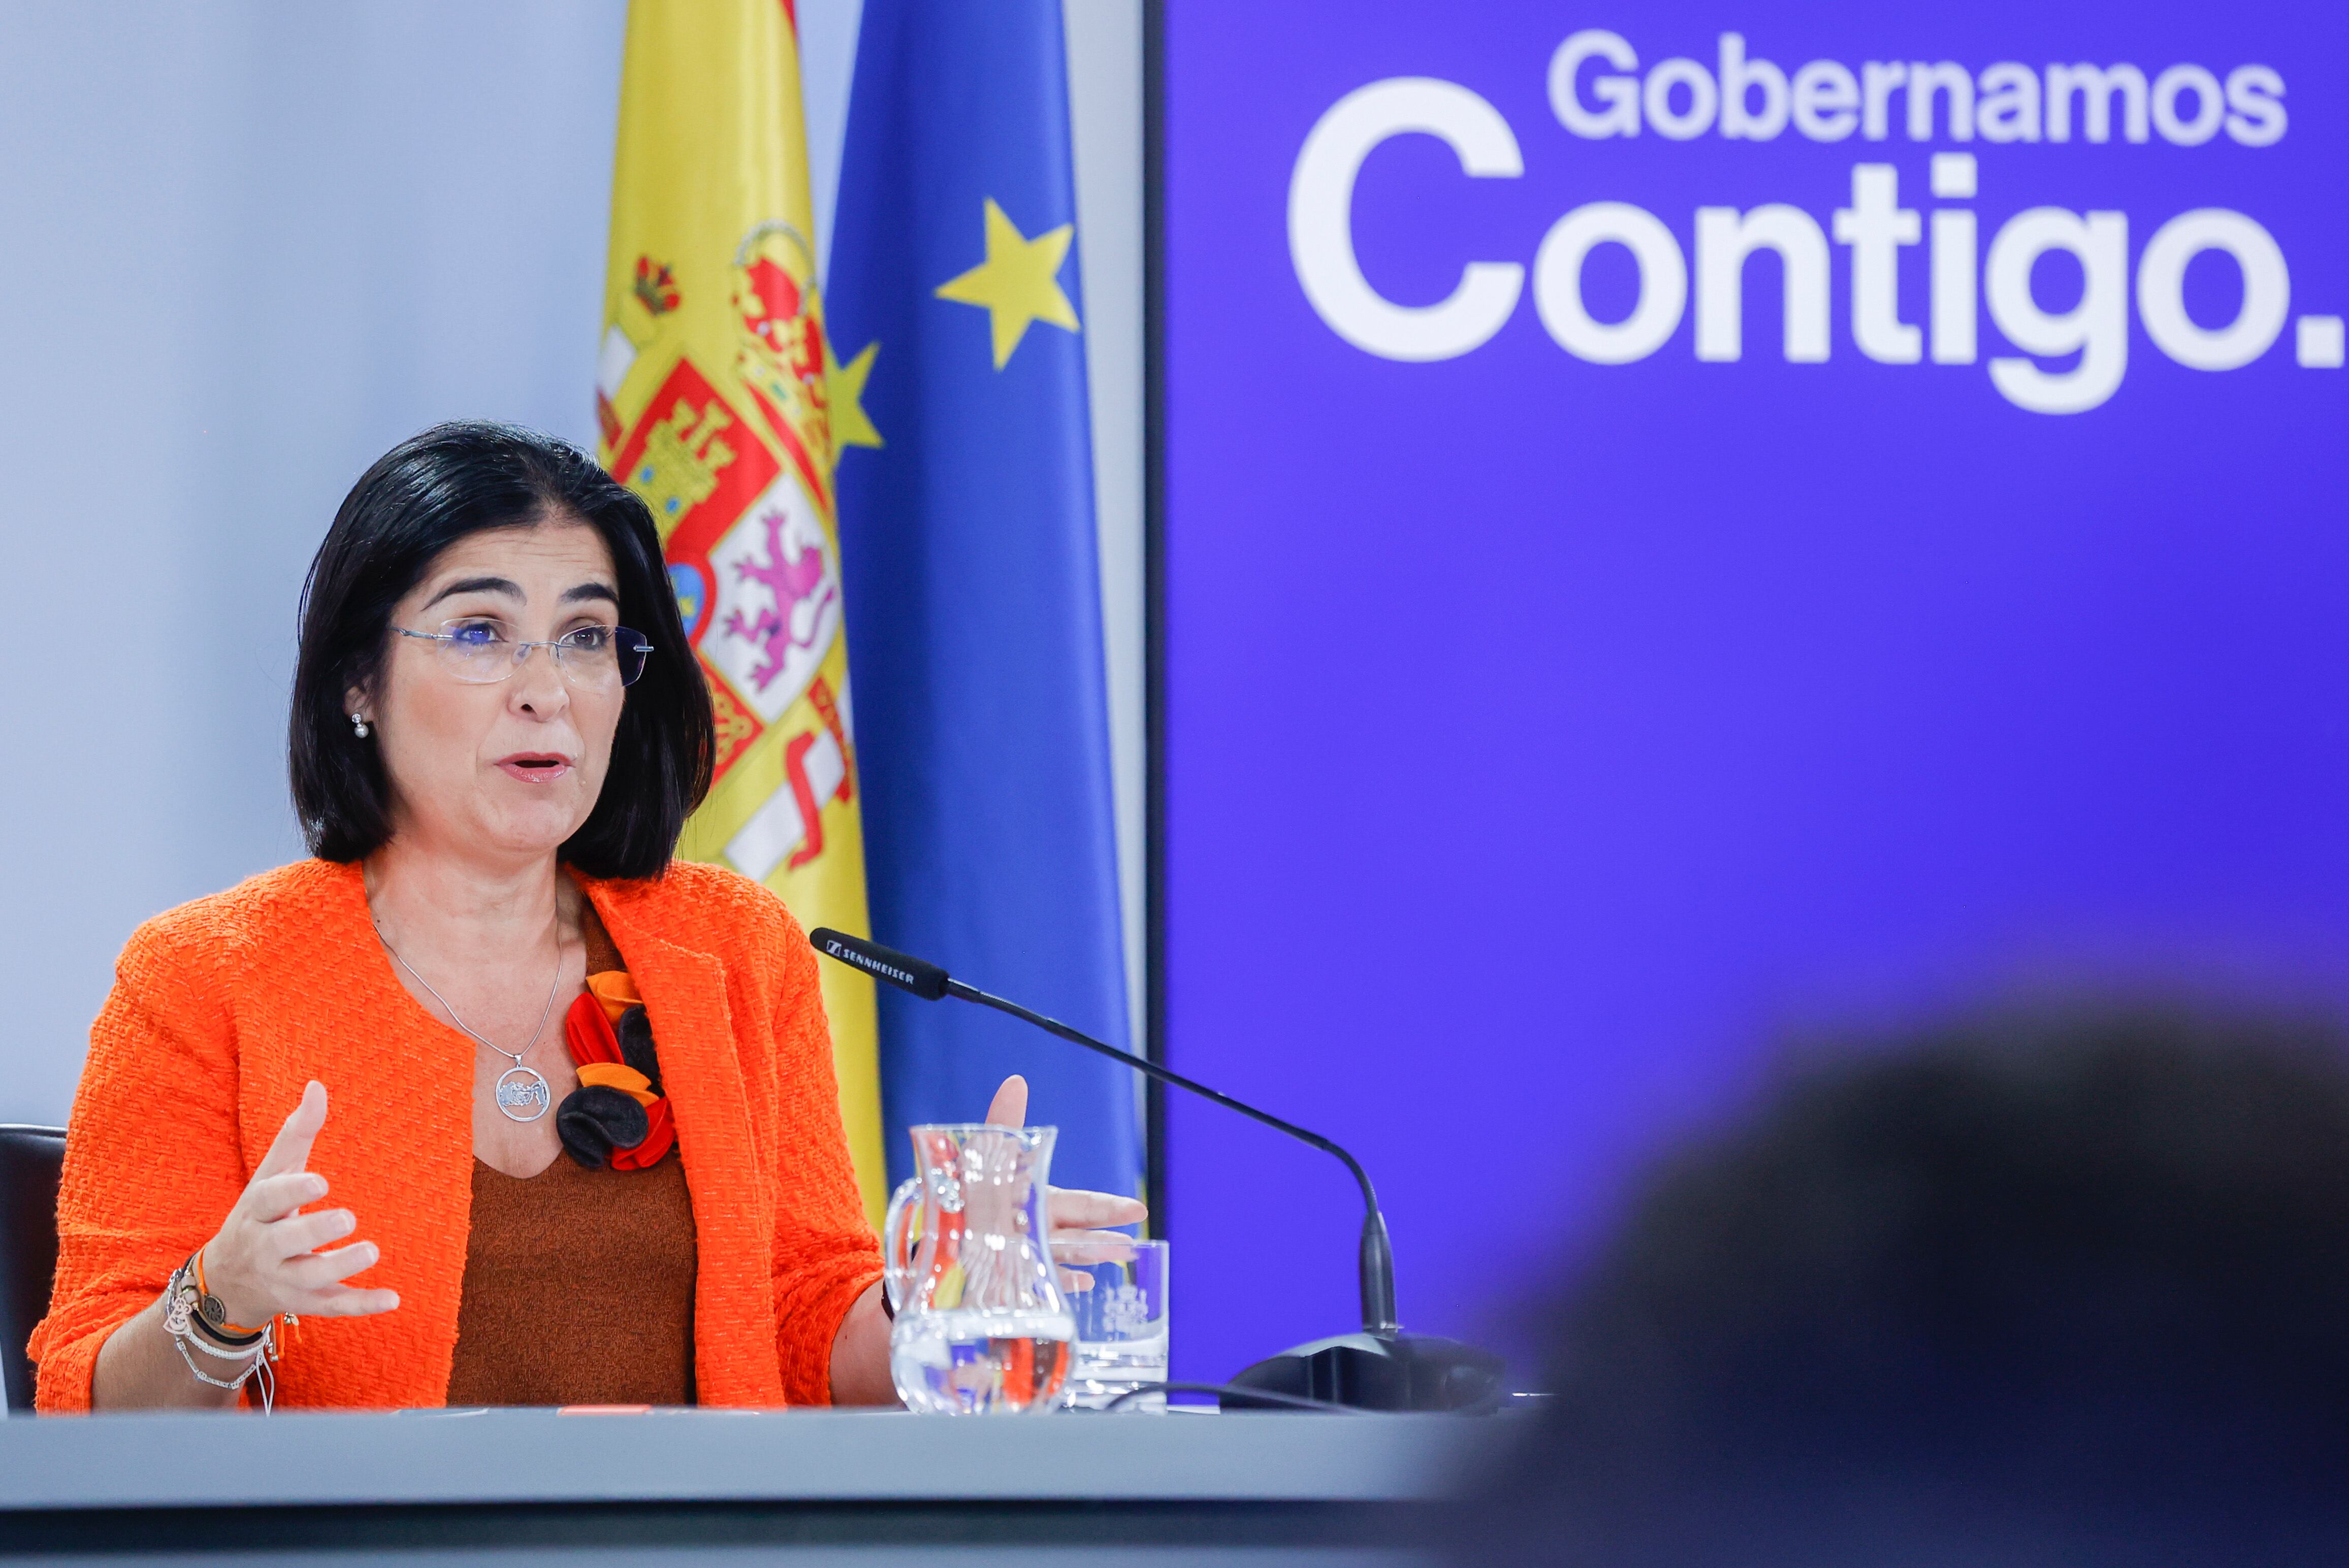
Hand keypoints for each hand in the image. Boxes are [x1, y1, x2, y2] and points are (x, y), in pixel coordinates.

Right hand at [198, 1081, 399, 1326]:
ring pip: (309, 1278)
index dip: (292, 1191)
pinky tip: (393, 1299)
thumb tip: (318, 1086)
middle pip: (285, 1242)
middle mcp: (265, 1249)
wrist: (227, 1281)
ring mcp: (284, 1280)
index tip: (321, 1181)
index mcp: (256, 1212)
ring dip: (340, 1267)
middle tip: (347, 1218)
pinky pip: (332, 1308)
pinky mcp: (306, 1303)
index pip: (268, 1199)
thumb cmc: (259, 1215)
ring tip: (371, 1250)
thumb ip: (296, 1133)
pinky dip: (361, 1305)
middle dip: (314, 1232)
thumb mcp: (270, 1175)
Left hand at [984, 1075, 1148, 1288]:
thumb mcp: (982, 1153)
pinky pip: (1038, 1282)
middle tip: (1134, 1239)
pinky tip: (1084, 1283)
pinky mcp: (1008, 1277)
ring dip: (1090, 1256)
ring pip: (1064, 1256)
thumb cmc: (963, 1190)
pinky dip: (1060, 1282)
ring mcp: (1026, 1256)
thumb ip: (1003, 1122)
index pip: (1080, 1206)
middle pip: (1078, 1233)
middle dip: (1106, 1235)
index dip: (1108, 1208)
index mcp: (1038, 1202)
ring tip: (1119, 1255)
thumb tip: (1016, 1082)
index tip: (1137, 1210)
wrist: (933, 1228)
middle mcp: (1037, 1230)